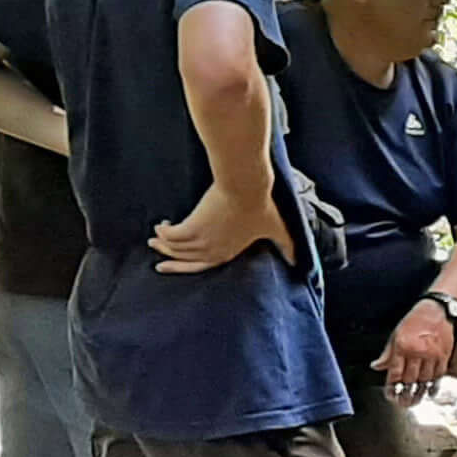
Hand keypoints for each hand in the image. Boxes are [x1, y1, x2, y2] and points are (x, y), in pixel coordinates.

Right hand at [149, 183, 295, 274]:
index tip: (172, 266)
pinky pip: (172, 235)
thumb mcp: (277, 229)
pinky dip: (164, 232)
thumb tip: (300, 258)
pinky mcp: (193, 226)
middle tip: (157, 255)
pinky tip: (161, 226)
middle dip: (169, 257)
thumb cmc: (263, 207)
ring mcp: (202, 240)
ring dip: (164, 243)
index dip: (186, 267)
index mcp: (228, 253)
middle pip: (185, 259)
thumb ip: (286, 245)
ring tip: (156, 237)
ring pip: (176, 246)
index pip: (203, 265)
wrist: (247, 189)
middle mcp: (212, 250)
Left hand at [378, 299, 456, 396]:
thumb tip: (376, 366)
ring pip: (425, 379)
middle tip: (402, 403)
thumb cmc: (415, 320)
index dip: (392, 387)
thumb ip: (387, 353)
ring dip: (419, 392)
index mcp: (402, 347)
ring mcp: (432, 354)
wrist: (437, 310)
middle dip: (405, 393)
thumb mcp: (396, 334)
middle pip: (410, 379)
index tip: (390, 395)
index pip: (395, 373)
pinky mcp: (444, 355)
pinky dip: (434, 385)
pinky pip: (439, 374)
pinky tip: (430, 392)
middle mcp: (417, 352)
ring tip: (414, 401)